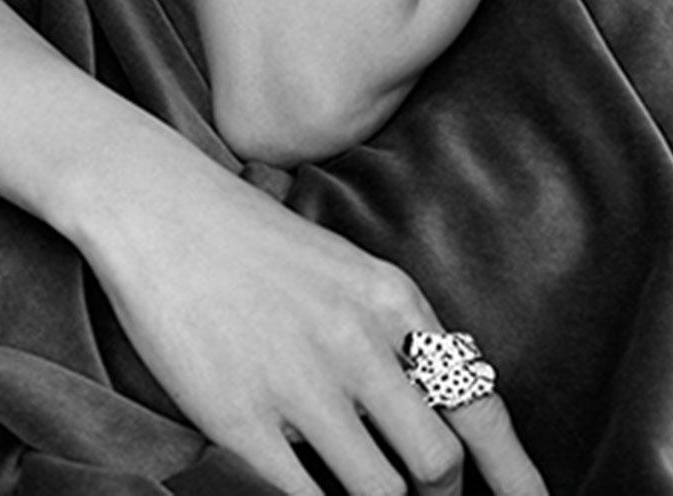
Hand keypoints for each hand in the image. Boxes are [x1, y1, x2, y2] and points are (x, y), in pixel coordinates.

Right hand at [85, 152, 546, 495]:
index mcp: (391, 299)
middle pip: (438, 465)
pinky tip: (304, 488)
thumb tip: (448, 403)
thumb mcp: (343, 267)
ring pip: (381, 495)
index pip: (478, 404)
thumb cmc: (249, 239)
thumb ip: (396, 330)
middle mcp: (357, 342)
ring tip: (351, 482)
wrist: (156, 205)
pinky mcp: (241, 419)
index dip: (516, 475)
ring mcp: (300, 384)